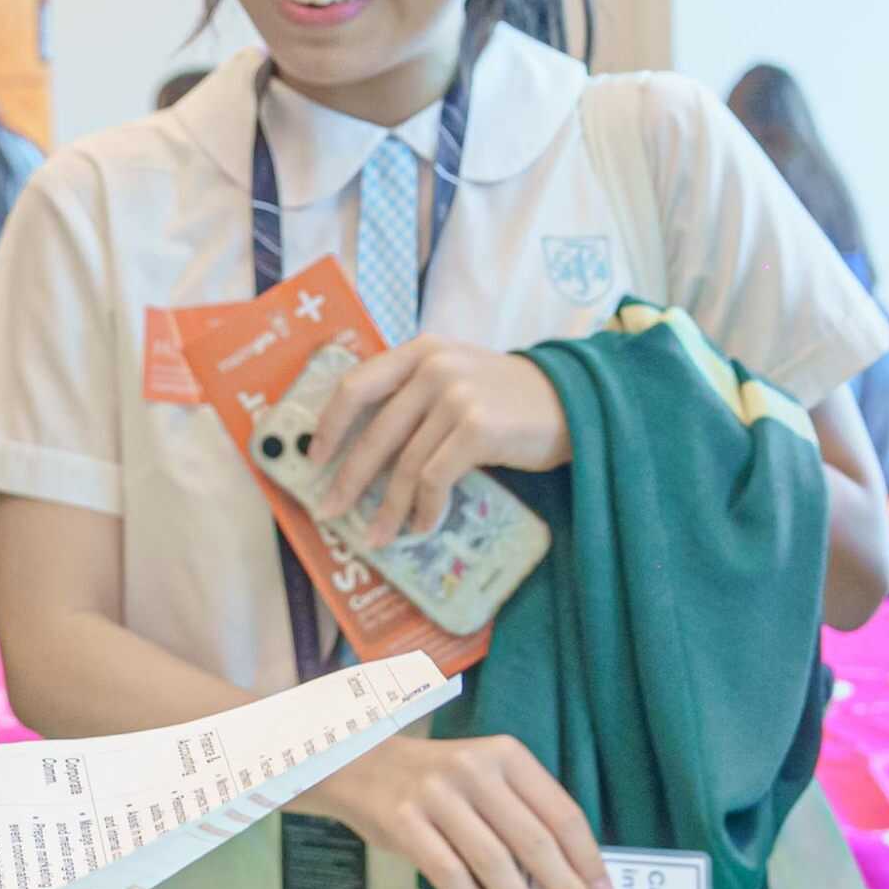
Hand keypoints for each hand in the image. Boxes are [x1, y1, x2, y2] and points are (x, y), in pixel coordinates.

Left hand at [303, 336, 567, 545]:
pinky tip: (422, 526)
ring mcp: (456, 396)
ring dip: (388, 508)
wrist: (573, 404)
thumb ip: (414, 396)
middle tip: (329, 512)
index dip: (330, 426)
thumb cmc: (510, 400)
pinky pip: (435, 479)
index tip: (314, 459)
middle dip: (348, 479)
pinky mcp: (477, 428)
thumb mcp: (458, 378)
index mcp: (420, 351)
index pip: (356, 386)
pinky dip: (424, 509)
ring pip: (404, 464)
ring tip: (377, 536)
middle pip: (375, 433)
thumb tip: (362, 449)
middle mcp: (434, 368)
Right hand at [308, 730, 604, 888]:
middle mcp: (474, 770)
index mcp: (506, 755)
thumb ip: (521, 815)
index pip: (561, 813)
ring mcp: (436, 795)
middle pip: (534, 841)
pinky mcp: (404, 822)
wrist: (357, 765)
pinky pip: (450, 874)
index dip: (587, 860)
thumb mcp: (485, 778)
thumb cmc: (435, 781)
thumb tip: (567, 880)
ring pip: (494, 863)